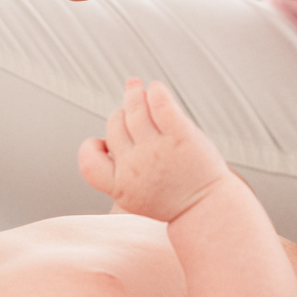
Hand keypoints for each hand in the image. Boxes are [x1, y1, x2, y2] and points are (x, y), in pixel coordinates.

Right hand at [79, 79, 231, 221]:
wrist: (208, 209)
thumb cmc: (174, 201)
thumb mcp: (135, 197)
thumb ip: (118, 171)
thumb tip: (108, 136)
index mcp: (120, 185)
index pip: (88, 159)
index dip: (91, 147)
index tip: (103, 143)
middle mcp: (135, 166)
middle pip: (115, 125)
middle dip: (120, 115)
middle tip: (131, 111)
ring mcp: (157, 151)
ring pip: (134, 108)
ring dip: (133, 93)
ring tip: (136, 87)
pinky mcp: (180, 137)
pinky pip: (161, 104)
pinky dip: (156, 91)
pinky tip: (156, 89)